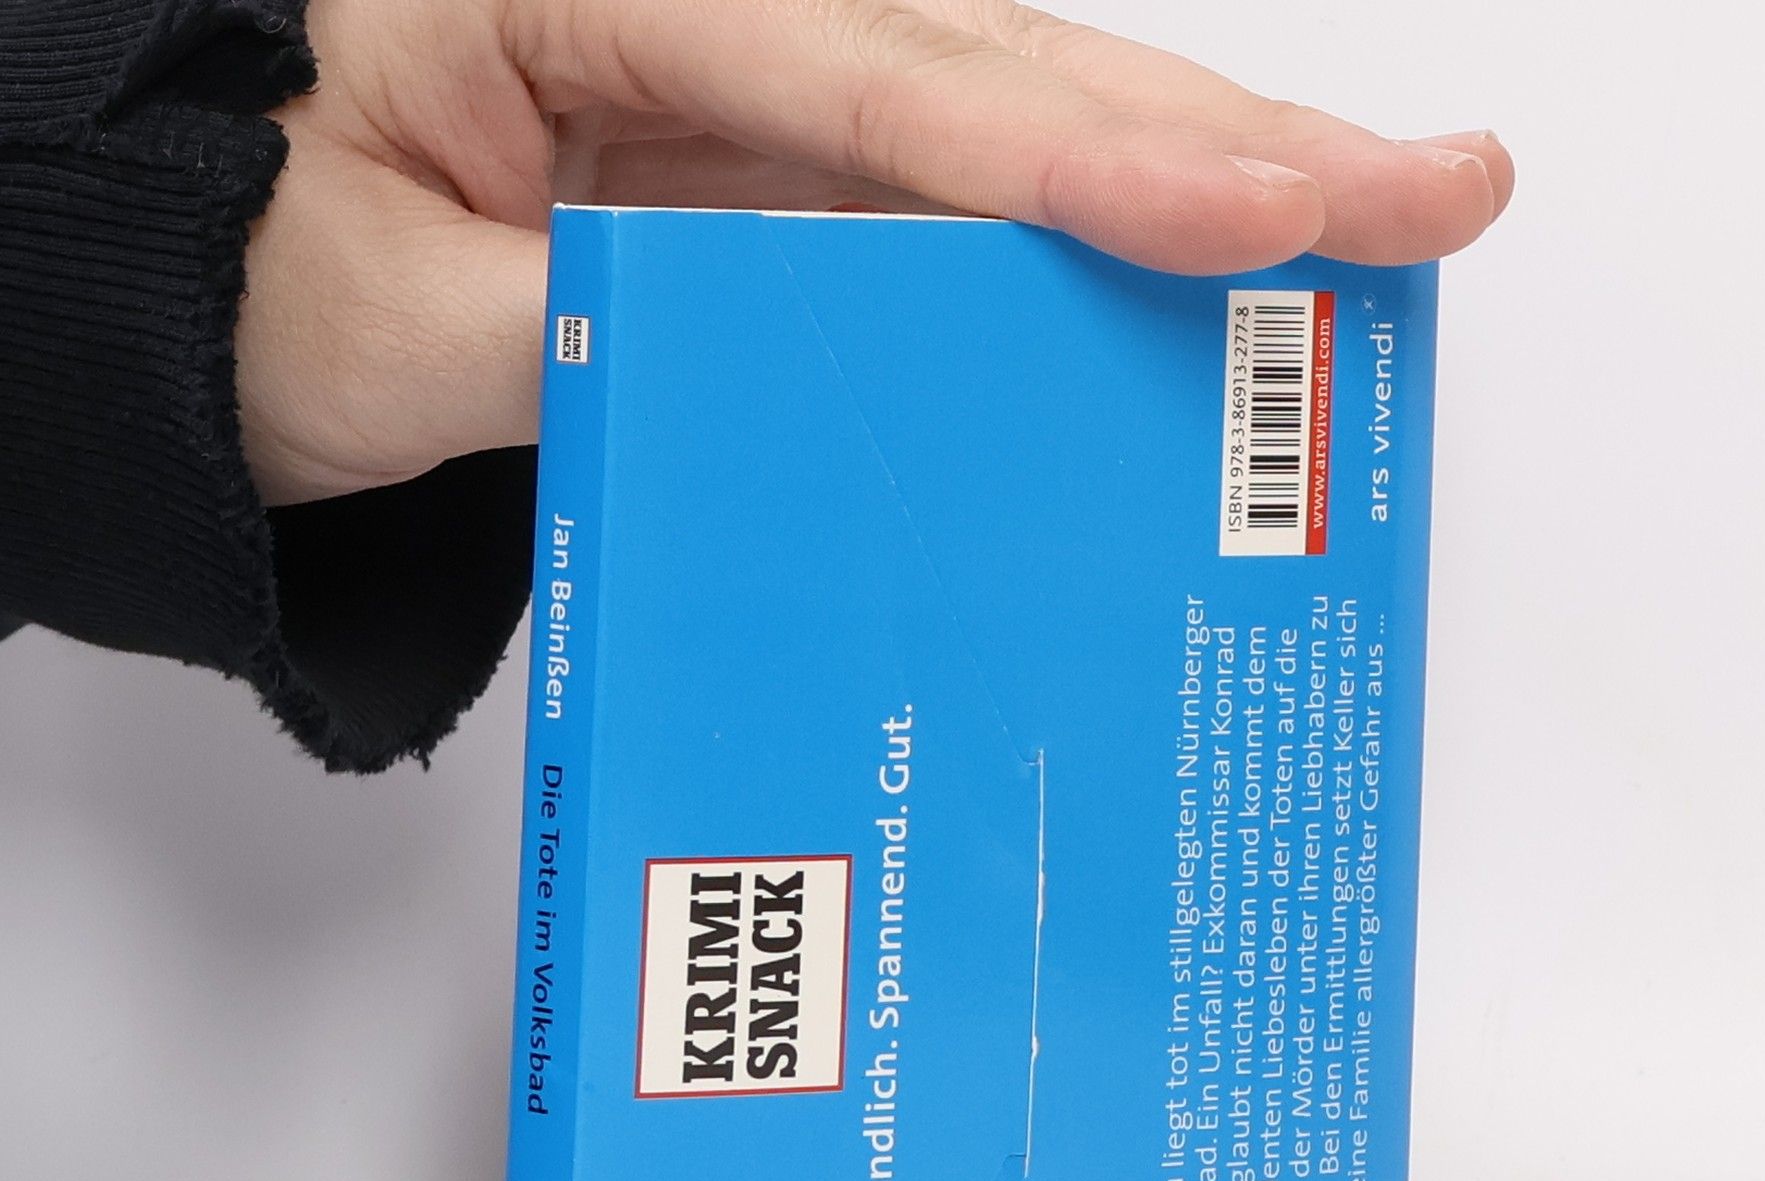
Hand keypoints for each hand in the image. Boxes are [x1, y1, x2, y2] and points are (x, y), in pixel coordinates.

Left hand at [238, 0, 1512, 505]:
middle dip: (1220, 143)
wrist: (147, 252)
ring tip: (1361, 237)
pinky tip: (1174, 289)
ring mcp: (727, 80)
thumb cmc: (212, 266)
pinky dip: (1050, 253)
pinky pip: (922, 201)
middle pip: (996, 64)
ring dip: (1176, 188)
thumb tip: (811, 373)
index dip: (1095, 158)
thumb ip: (620, 339)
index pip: (886, 76)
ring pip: (993, 123)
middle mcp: (689, 4)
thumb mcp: (394, 329)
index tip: (1273, 214)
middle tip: (1430, 192)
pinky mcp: (741, 159)